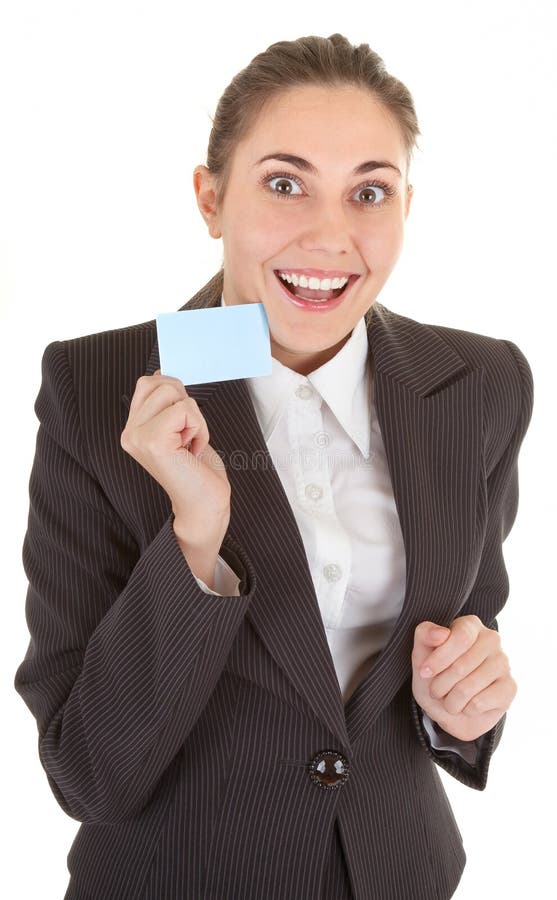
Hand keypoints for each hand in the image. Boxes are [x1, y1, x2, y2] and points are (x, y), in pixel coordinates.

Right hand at [121, 370, 230, 547]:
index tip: (181, 428)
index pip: (148, 383)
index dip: (176, 397)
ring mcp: (138, 437)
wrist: (204, 504)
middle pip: (161, 383)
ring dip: (195, 418)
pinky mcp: (154, 441)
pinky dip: (200, 427)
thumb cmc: (196, 468)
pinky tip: (193, 450)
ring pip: (174, 394)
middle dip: (186, 405)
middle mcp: (129, 433)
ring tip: (189, 444)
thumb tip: (159, 374)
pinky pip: (185, 410)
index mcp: (132, 428)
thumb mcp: (179, 426)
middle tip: (186, 437)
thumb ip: (165, 403)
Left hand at [411, 615, 516, 741]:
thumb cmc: (435, 676)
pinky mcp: (510, 687)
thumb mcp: (421, 655)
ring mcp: (503, 663)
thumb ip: (425, 636)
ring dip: (450, 701)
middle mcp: (491, 639)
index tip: (424, 672)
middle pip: (462, 666)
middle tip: (435, 690)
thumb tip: (441, 633)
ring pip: (468, 687)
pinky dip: (465, 710)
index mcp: (470, 625)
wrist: (448, 708)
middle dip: (440, 684)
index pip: (460, 637)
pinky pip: (479, 703)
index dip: (440, 659)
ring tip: (449, 699)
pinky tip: (467, 705)